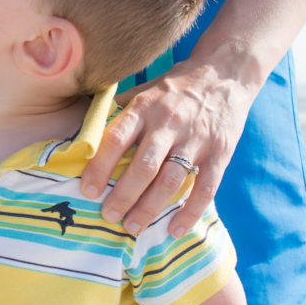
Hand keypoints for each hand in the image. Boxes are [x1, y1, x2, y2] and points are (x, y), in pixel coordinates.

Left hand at [80, 59, 256, 237]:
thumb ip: (116, 112)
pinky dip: (190, 212)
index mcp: (144, 107)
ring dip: (150, 208)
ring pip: (171, 181)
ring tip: (133, 227)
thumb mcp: (142, 92)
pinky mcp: (221, 152)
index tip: (88, 190)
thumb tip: (81, 135)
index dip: (100, 166)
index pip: (117, 139)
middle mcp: (169, 123)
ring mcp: (196, 139)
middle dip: (123, 196)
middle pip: (144, 166)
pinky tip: (174, 230)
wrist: (224, 74)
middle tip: (109, 216)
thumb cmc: (172, 89)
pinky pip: (205, 188)